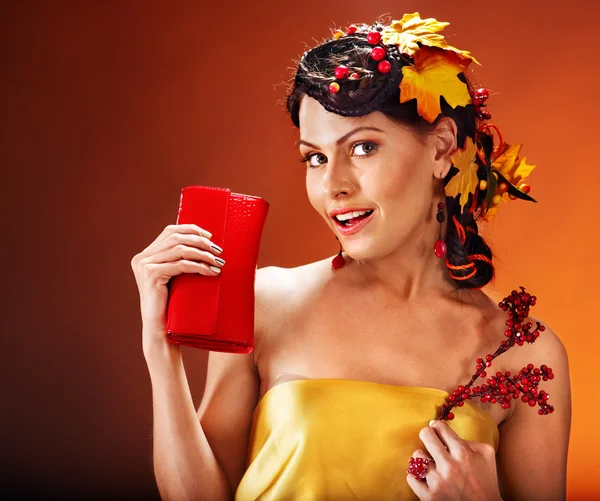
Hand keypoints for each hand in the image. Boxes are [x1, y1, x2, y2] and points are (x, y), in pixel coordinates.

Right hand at [130, 224, 224, 354]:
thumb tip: (206, 240)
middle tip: (218, 249)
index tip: (210, 235)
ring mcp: (144, 265)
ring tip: (218, 261)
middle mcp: (142, 258)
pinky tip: (211, 272)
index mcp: (146, 255)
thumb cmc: (173, 305)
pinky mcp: (150, 275)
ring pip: (180, 249)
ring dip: (203, 253)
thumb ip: (181, 259)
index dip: (191, 229)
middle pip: (175, 238)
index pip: (170, 231)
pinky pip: (180, 265)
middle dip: (200, 241)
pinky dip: (199, 266)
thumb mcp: (176, 277)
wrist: (162, 330)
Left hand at [407, 420, 501, 500]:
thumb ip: (467, 439)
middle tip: (431, 442)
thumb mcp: (485, 455)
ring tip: (431, 464)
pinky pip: (411, 477)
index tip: (437, 430)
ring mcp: (438, 482)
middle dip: (428, 435)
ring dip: (423, 458)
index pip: (440, 427)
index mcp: (463, 453)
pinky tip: (425, 476)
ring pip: (417, 456)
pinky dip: (416, 476)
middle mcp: (449, 466)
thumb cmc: (486, 481)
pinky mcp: (430, 497)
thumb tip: (443, 430)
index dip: (438, 426)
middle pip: (425, 435)